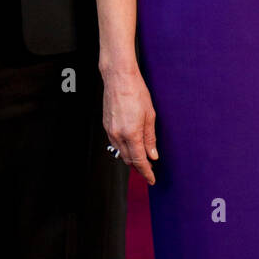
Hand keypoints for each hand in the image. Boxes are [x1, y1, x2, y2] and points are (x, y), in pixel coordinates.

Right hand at [102, 65, 157, 184]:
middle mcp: (118, 135)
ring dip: (130, 158)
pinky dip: (123, 148)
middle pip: (128, 159)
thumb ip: (150, 138)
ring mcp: (110, 130)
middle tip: (149, 169)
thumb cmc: (136, 92)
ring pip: (120, 152)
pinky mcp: (106, 125)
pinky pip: (115, 143)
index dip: (146, 172)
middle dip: (139, 167)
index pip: (139, 161)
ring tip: (141, 158)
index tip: (152, 179)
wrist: (118, 78)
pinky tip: (130, 145)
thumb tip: (152, 155)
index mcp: (131, 133)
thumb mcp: (150, 115)